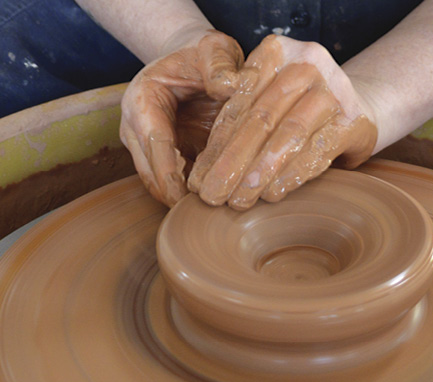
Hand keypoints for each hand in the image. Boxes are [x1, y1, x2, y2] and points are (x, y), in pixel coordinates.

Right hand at [120, 29, 243, 206]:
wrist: (193, 59)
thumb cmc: (203, 54)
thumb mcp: (215, 49)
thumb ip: (221, 65)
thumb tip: (231, 88)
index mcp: (143, 99)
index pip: (153, 143)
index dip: (168, 172)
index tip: (182, 198)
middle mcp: (137, 126)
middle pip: (149, 171)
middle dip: (172, 195)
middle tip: (203, 216)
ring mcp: (148, 144)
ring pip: (157, 182)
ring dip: (180, 199)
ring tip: (209, 215)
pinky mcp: (165, 155)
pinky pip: (173, 181)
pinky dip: (190, 193)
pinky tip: (214, 202)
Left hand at [188, 35, 377, 209]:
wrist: (357, 109)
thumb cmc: (298, 109)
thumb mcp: (266, 101)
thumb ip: (239, 121)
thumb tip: (204, 173)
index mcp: (276, 52)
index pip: (239, 104)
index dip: (216, 145)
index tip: (199, 181)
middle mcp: (306, 64)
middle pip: (261, 119)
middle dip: (233, 163)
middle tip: (214, 196)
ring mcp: (334, 90)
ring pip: (288, 135)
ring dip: (260, 172)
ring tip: (240, 200)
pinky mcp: (353, 121)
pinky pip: (318, 151)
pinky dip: (292, 175)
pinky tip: (272, 193)